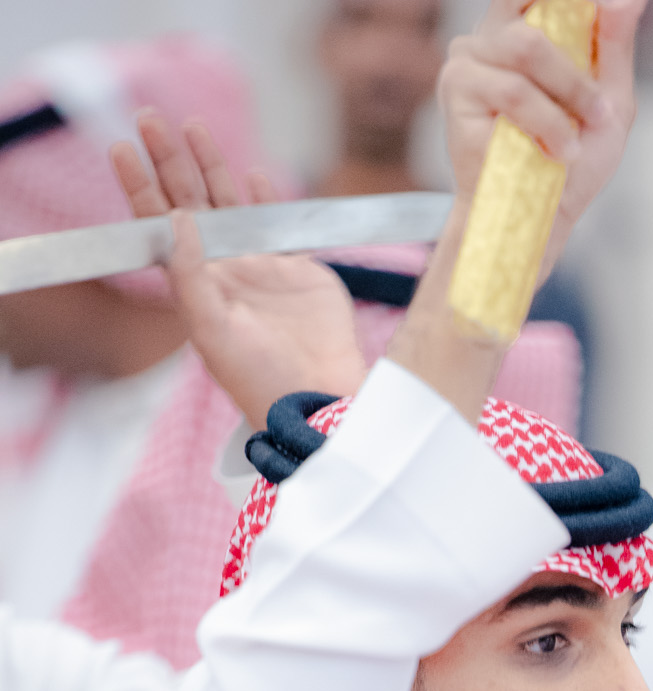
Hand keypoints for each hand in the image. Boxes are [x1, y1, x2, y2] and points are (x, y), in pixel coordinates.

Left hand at [110, 111, 366, 431]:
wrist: (317, 397)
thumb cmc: (259, 377)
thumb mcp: (211, 330)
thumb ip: (190, 274)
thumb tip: (176, 217)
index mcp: (196, 285)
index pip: (159, 225)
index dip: (139, 186)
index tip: (121, 148)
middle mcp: (225, 271)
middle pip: (190, 202)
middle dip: (168, 159)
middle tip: (148, 117)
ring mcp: (263, 268)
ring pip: (231, 202)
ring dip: (211, 165)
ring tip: (192, 126)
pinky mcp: (301, 272)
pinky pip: (281, 224)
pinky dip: (268, 197)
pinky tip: (255, 173)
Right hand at [441, 0, 646, 264]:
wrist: (543, 218)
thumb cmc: (573, 162)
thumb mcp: (611, 100)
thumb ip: (616, 45)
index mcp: (525, 27)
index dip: (563, 1)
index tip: (591, 26)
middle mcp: (493, 35)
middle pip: (541, 12)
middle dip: (577, 71)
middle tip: (599, 112)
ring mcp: (470, 58)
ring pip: (527, 47)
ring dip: (565, 100)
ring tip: (572, 145)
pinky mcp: (456, 87)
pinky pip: (511, 88)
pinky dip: (543, 122)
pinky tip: (552, 150)